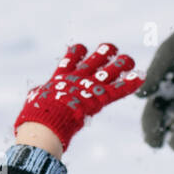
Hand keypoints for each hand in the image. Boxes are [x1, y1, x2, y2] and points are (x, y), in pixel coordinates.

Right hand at [14, 43, 143, 151]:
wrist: (44, 124)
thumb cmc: (35, 117)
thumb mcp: (33, 102)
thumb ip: (36, 97)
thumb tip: (33, 99)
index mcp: (60, 79)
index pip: (69, 59)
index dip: (76, 52)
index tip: (80, 48)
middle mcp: (76, 78)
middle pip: (93, 59)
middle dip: (102, 53)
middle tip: (110, 49)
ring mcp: (88, 86)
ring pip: (109, 70)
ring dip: (120, 64)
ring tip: (128, 58)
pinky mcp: (98, 98)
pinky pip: (118, 89)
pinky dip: (130, 83)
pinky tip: (141, 76)